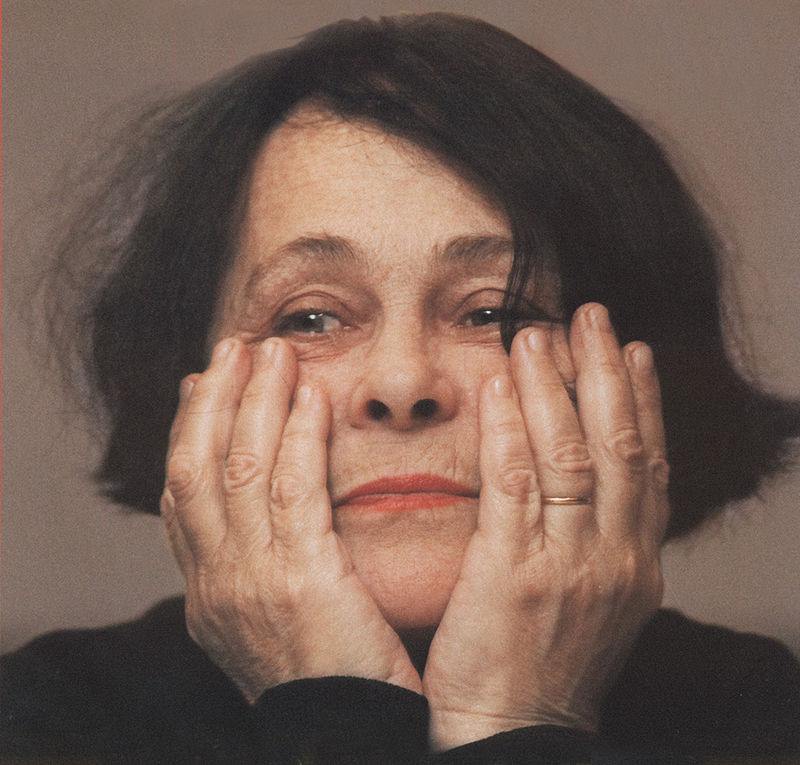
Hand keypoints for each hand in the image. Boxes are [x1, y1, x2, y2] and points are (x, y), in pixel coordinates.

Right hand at [161, 337, 420, 702]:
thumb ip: (260, 564)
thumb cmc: (329, 677)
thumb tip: (257, 511)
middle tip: (233, 348)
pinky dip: (297, 437)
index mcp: (208, 591)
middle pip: (196, 467)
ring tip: (272, 350)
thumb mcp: (274, 619)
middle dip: (212, 401)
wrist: (351, 741)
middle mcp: (215, 582)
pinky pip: (293, 490)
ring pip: (238, 467)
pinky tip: (312, 398)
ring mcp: (250, 582)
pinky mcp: (302, 582)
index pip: (182, 493)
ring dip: (253, 401)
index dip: (190, 432)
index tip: (204, 385)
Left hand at [423, 303, 668, 749]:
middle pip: (621, 446)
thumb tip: (589, 482)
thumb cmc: (541, 662)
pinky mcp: (514, 576)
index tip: (633, 350)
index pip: (651, 465)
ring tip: (539, 332)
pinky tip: (502, 386)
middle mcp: (615, 558)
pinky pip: (516, 486)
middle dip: (606, 373)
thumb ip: (597, 538)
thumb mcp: (592, 600)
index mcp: (635, 563)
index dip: (644, 402)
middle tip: (590, 315)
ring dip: (557, 386)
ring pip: (574, 456)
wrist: (511, 732)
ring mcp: (570, 566)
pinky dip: (513, 429)